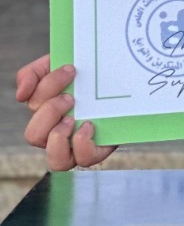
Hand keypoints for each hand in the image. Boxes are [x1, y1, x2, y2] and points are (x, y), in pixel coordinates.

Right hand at [16, 56, 116, 170]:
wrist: (121, 83)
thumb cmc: (85, 77)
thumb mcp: (57, 64)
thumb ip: (32, 74)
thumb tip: (21, 95)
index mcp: (43, 112)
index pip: (31, 104)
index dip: (48, 86)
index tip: (71, 70)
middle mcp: (54, 132)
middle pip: (33, 136)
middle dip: (49, 112)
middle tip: (70, 98)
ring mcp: (74, 146)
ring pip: (55, 160)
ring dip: (59, 136)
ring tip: (72, 118)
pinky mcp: (95, 150)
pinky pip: (84, 160)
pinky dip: (83, 144)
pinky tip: (89, 126)